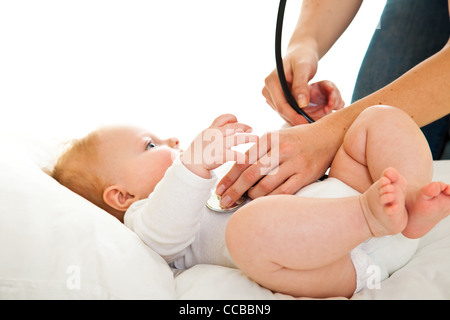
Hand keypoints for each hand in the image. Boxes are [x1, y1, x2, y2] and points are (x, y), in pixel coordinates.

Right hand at [181, 114, 257, 178]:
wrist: (191, 164)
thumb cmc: (200, 150)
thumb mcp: (205, 135)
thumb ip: (217, 128)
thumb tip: (233, 122)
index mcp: (211, 129)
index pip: (223, 118)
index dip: (232, 118)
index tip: (238, 121)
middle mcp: (214, 135)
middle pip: (233, 127)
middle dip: (244, 127)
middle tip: (252, 129)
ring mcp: (217, 145)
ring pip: (236, 139)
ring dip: (248, 138)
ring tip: (256, 138)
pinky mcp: (218, 156)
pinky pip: (231, 155)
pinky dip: (239, 156)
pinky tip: (246, 158)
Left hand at [215, 120, 340, 207]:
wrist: (327, 137)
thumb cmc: (296, 139)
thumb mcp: (275, 138)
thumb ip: (258, 152)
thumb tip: (237, 174)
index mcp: (269, 138)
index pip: (242, 160)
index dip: (228, 178)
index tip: (219, 189)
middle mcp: (280, 149)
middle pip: (250, 175)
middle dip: (234, 191)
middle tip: (224, 201)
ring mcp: (294, 163)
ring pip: (265, 186)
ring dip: (252, 197)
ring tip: (245, 201)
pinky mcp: (305, 175)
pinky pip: (283, 192)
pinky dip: (270, 200)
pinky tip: (263, 204)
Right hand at [262, 45, 343, 124]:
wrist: (301, 53)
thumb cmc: (303, 57)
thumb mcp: (304, 68)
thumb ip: (301, 85)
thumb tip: (301, 104)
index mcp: (271, 81)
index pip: (282, 105)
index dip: (294, 117)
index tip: (307, 124)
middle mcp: (267, 89)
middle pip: (281, 111)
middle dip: (296, 120)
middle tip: (312, 127)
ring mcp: (270, 95)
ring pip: (282, 113)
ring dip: (295, 118)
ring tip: (311, 123)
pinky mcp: (275, 98)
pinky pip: (285, 110)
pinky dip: (295, 114)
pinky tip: (306, 118)